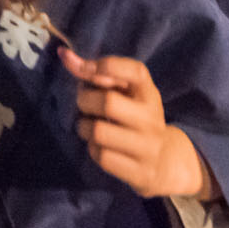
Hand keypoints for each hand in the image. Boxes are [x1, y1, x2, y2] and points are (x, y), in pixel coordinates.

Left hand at [61, 48, 211, 199]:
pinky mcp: (140, 172)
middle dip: (86, 101)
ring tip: (89, 126)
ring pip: (99, 132)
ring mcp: (148, 147)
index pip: (136, 72)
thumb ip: (97, 75)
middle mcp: (152, 119)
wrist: (164, 162)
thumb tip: (64, 55)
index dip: (107, 65)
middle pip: (108, 102)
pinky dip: (92, 149)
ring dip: (85, 127)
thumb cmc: (135, 118)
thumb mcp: (126, 95)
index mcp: (150, 94)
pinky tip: (99, 146)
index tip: (85, 68)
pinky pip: (102, 157)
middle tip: (84, 104)